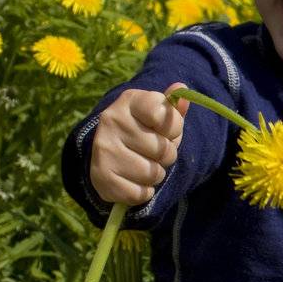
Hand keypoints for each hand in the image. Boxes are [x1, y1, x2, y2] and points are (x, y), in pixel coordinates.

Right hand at [89, 82, 189, 205]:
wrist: (109, 152)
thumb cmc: (144, 130)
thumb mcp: (159, 114)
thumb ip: (173, 106)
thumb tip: (181, 88)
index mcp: (130, 100)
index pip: (165, 114)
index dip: (174, 128)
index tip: (165, 130)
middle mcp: (112, 120)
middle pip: (163, 149)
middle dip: (166, 155)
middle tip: (154, 152)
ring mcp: (103, 148)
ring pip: (152, 173)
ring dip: (155, 175)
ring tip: (144, 165)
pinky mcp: (100, 176)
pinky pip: (139, 193)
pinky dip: (143, 192)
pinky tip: (134, 181)